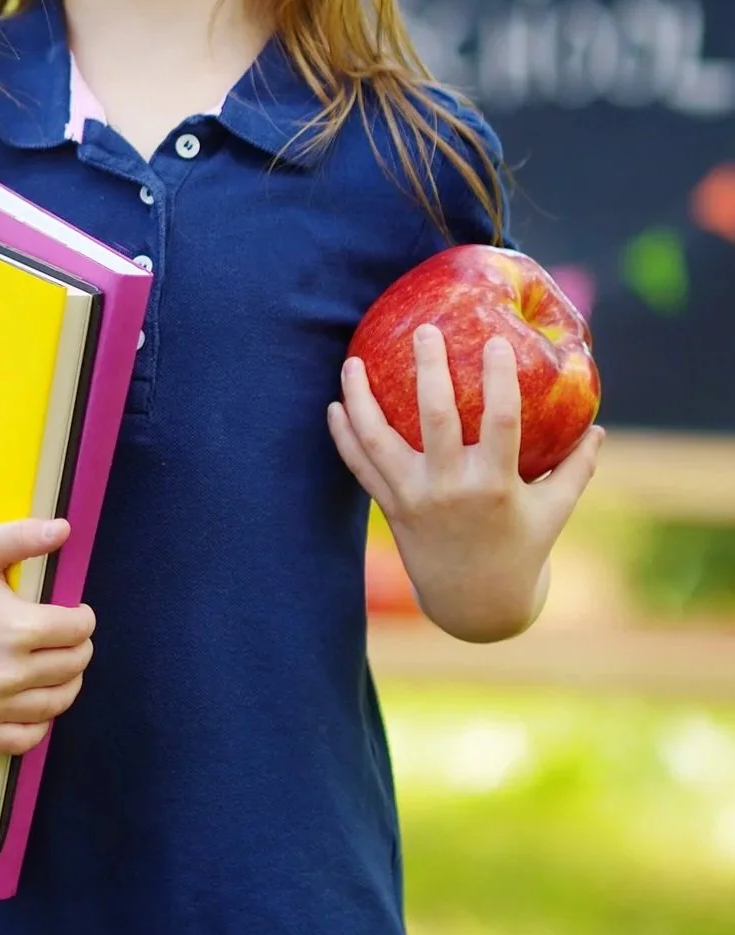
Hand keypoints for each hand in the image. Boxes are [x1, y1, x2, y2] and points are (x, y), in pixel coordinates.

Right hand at [0, 518, 94, 755]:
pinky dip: (38, 722)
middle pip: (74, 667)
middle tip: (63, 634)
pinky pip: (25, 739)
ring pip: (56, 704)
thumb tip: (66, 528)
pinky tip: (31, 696)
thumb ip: (26, 536)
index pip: (79, 631)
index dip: (83, 617)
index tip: (75, 611)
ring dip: (65, 681)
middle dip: (78, 646)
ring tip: (52, 661)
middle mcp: (5, 676)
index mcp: (15, 629)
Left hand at [328, 324, 603, 640]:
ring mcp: (414, 498)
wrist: (474, 603)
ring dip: (361, 399)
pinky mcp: (390, 507)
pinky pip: (360, 466)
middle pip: (435, 420)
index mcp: (496, 487)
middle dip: (429, 371)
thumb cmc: (520, 549)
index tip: (495, 341)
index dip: (499, 381)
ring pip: (378, 441)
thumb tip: (598, 427)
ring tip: (351, 362)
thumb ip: (576, 469)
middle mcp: (451, 489)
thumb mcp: (554, 513)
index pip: (501, 423)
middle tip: (426, 331)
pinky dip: (344, 435)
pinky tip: (335, 404)